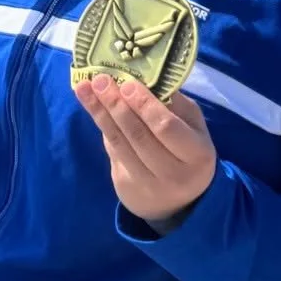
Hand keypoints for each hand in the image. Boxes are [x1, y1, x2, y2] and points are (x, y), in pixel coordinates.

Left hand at [73, 75, 216, 227]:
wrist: (180, 201)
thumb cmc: (188, 151)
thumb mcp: (193, 127)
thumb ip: (175, 104)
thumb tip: (144, 78)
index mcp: (196, 154)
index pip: (166, 127)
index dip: (145, 105)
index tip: (127, 84)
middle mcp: (172, 174)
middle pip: (138, 135)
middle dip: (116, 105)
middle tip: (100, 80)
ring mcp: (147, 185)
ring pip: (119, 144)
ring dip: (100, 114)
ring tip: (84, 89)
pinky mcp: (126, 188)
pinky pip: (112, 152)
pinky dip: (104, 128)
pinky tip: (94, 109)